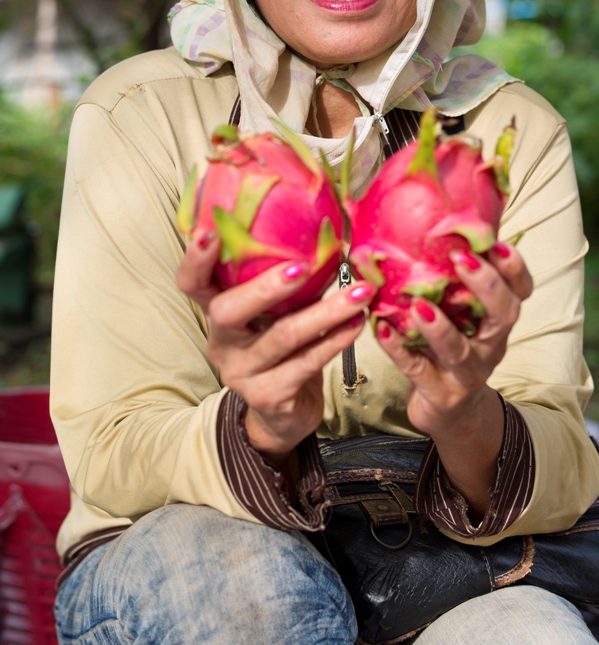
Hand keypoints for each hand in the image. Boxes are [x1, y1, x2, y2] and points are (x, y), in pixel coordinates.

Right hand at [177, 235, 371, 467]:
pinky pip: (306, 363)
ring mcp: (241, 373)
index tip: (211, 231)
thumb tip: (323, 232)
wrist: (285, 412)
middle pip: (227, 311)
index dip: (195, 260)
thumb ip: (281, 281)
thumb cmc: (282, 346)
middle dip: (265, 287)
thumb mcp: (273, 313)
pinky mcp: (268, 396)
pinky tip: (357, 323)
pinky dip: (336, 339)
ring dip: (326, 312)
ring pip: (282, 337)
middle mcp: (221, 343)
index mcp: (217, 313)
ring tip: (360, 292)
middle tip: (302, 266)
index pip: (191, 284)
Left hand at [376, 241, 532, 515]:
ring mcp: (466, 372)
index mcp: (498, 319)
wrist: (451, 410)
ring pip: (459, 349)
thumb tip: (433, 219)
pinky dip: (398, 349)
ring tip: (420, 304)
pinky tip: (381, 329)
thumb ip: (455, 277)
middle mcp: (490, 344)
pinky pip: (417, 369)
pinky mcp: (439, 392)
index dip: (514, 267)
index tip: (497, 242)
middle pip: (503, 315)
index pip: (521, 291)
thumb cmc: (453, 345)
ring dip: (439, 326)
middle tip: (462, 258)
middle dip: (487, 286)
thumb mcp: (463, 313)